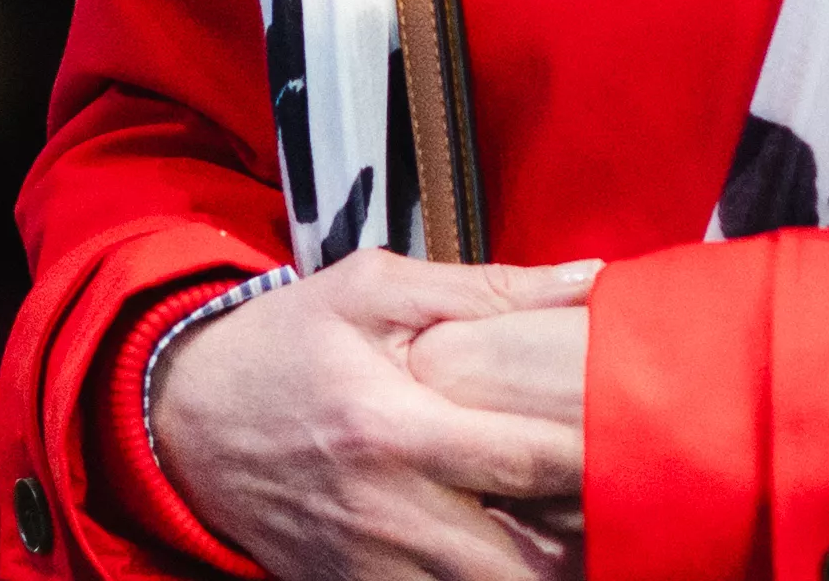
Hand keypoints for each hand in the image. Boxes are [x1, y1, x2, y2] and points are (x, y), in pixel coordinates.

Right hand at [150, 251, 597, 580]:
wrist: (182, 419)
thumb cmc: (286, 342)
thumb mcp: (371, 290)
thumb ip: (486, 289)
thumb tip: (591, 277)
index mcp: (392, 427)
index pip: (526, 461)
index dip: (598, 461)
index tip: (647, 443)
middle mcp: (385, 511)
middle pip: (521, 565)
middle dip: (586, 547)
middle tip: (630, 507)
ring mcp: (368, 567)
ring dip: (542, 576)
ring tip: (585, 540)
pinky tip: (515, 554)